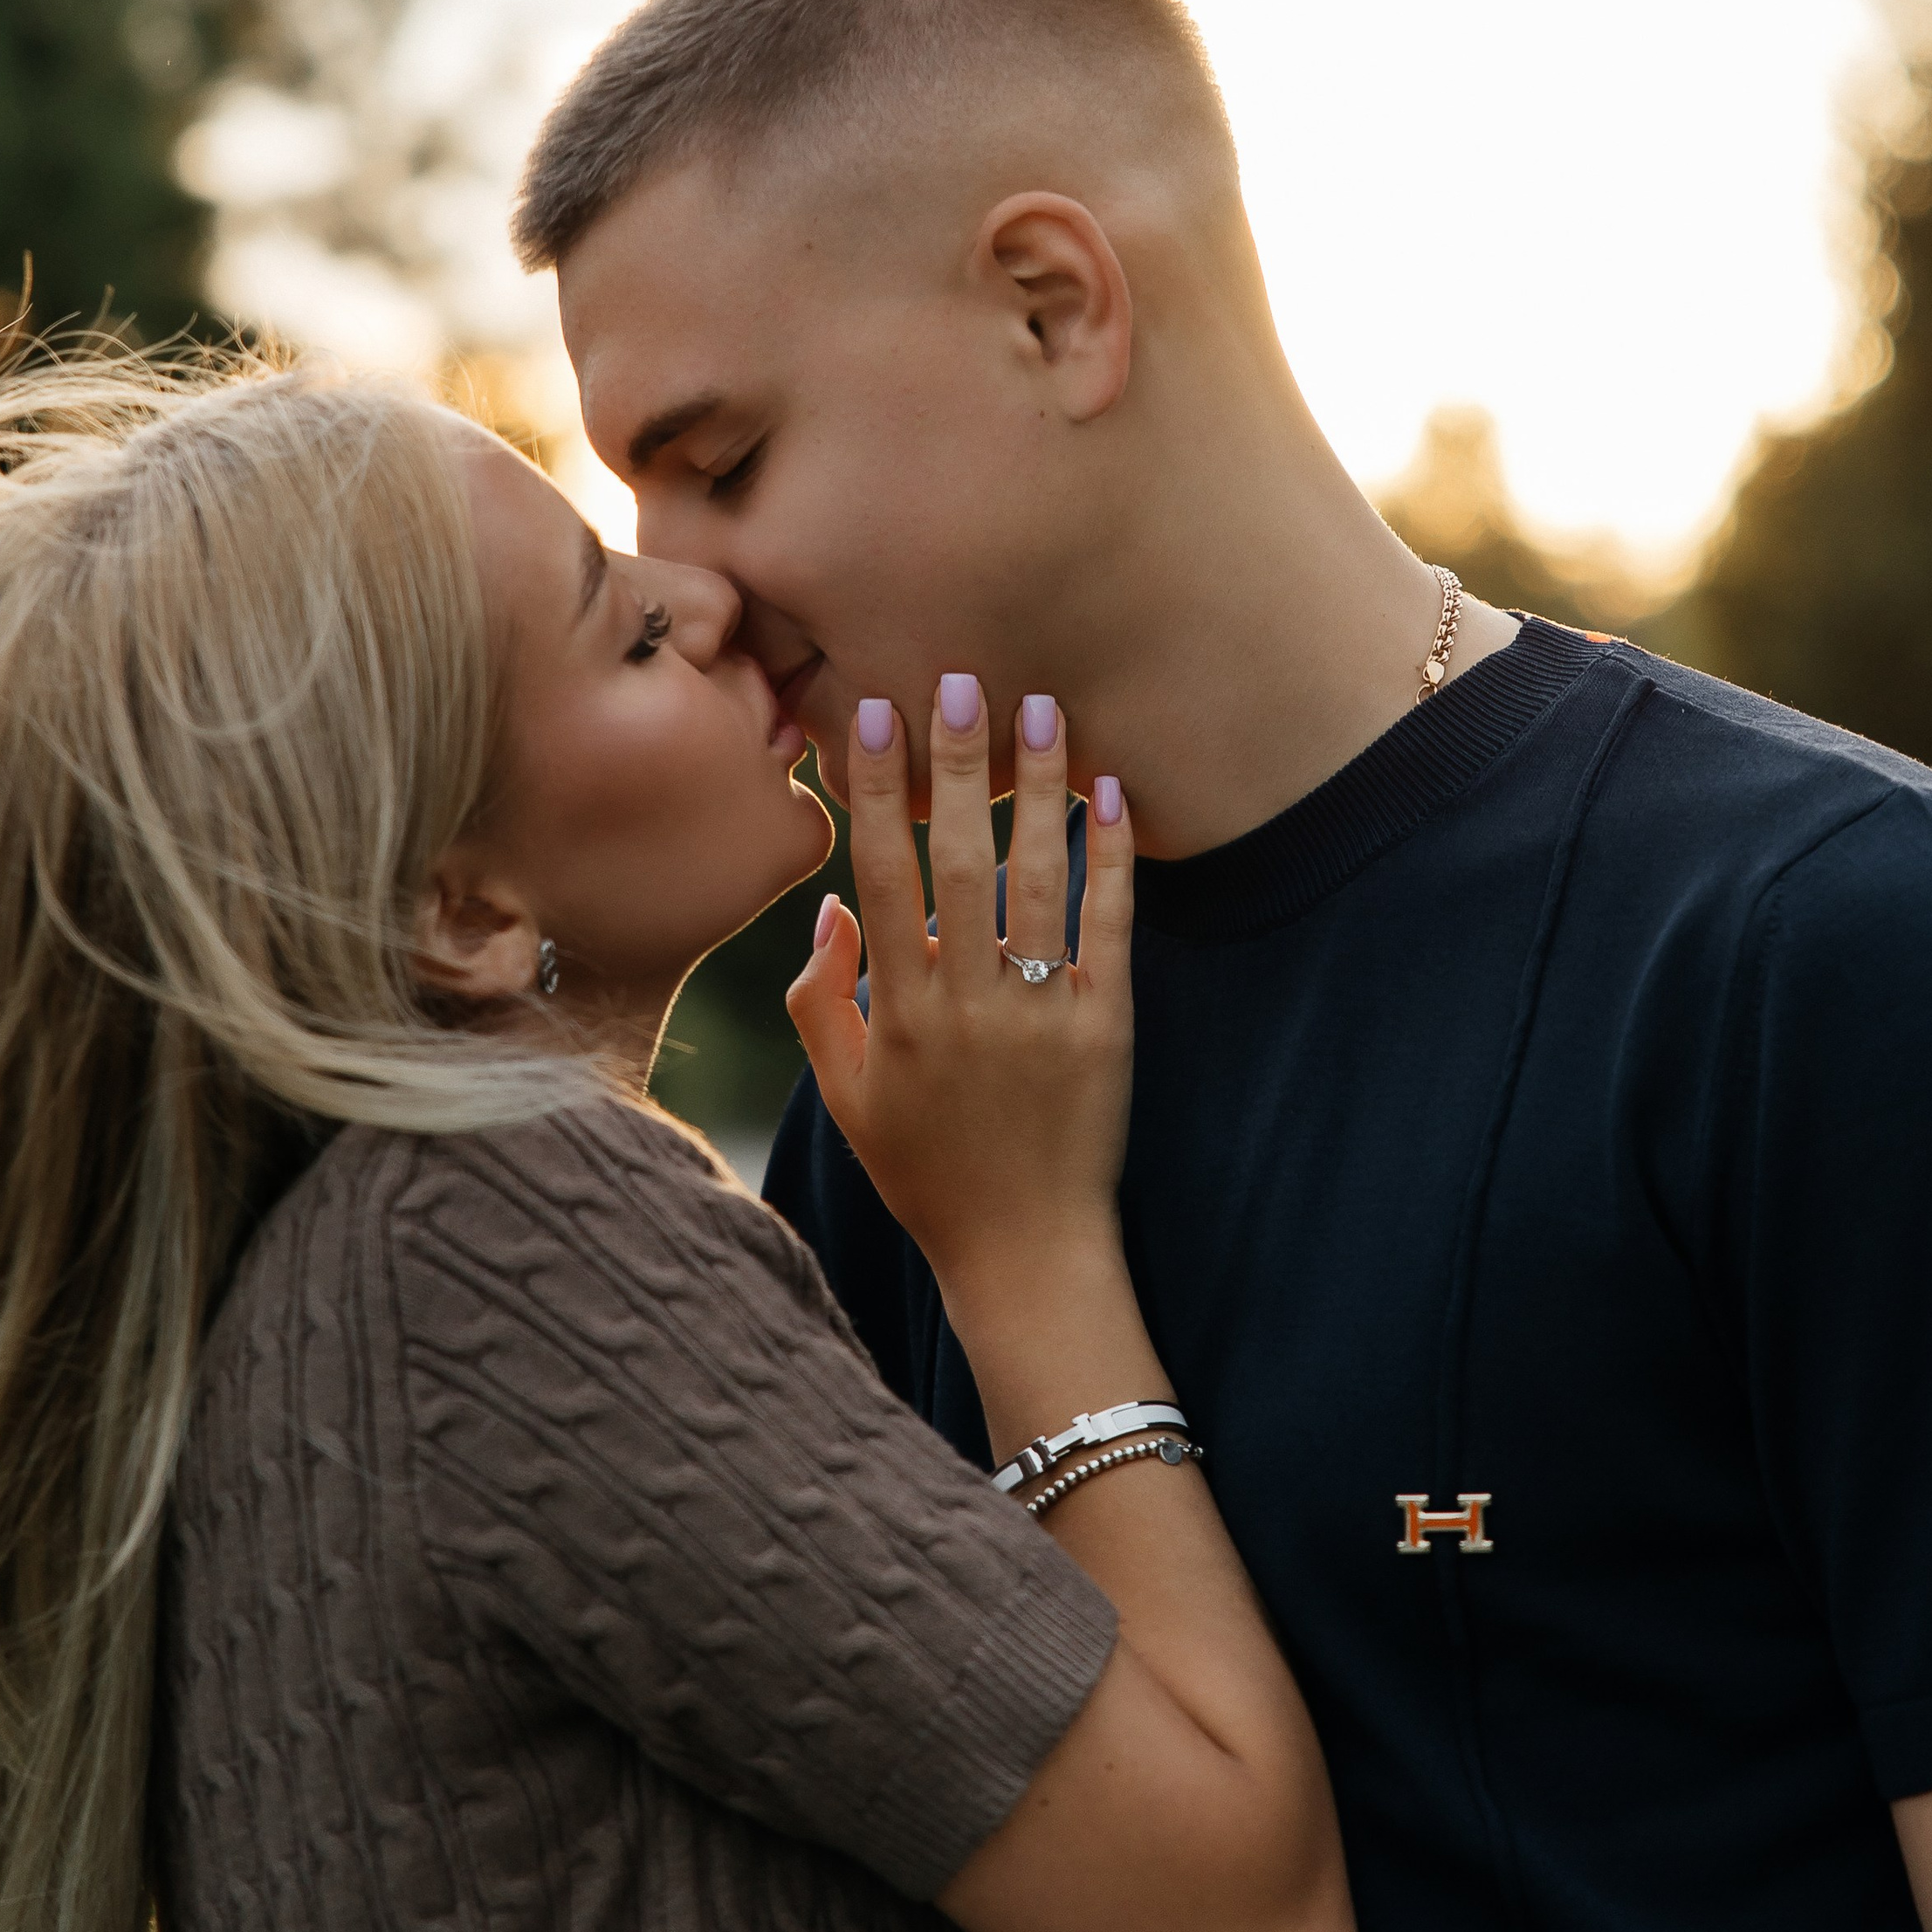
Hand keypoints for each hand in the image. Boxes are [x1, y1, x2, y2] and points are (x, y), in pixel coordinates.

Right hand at [786, 678, 1132, 1318]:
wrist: (1022, 1253)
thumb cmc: (926, 1171)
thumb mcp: (846, 1095)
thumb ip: (819, 1002)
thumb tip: (829, 910)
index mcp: (897, 1011)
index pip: (879, 875)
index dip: (877, 791)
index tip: (875, 715)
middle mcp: (964, 1004)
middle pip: (954, 860)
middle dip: (955, 765)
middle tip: (958, 679)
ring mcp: (1039, 1015)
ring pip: (1034, 880)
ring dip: (1036, 788)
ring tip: (1041, 708)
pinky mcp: (1106, 1030)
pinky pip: (1109, 929)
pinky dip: (1112, 859)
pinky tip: (1112, 793)